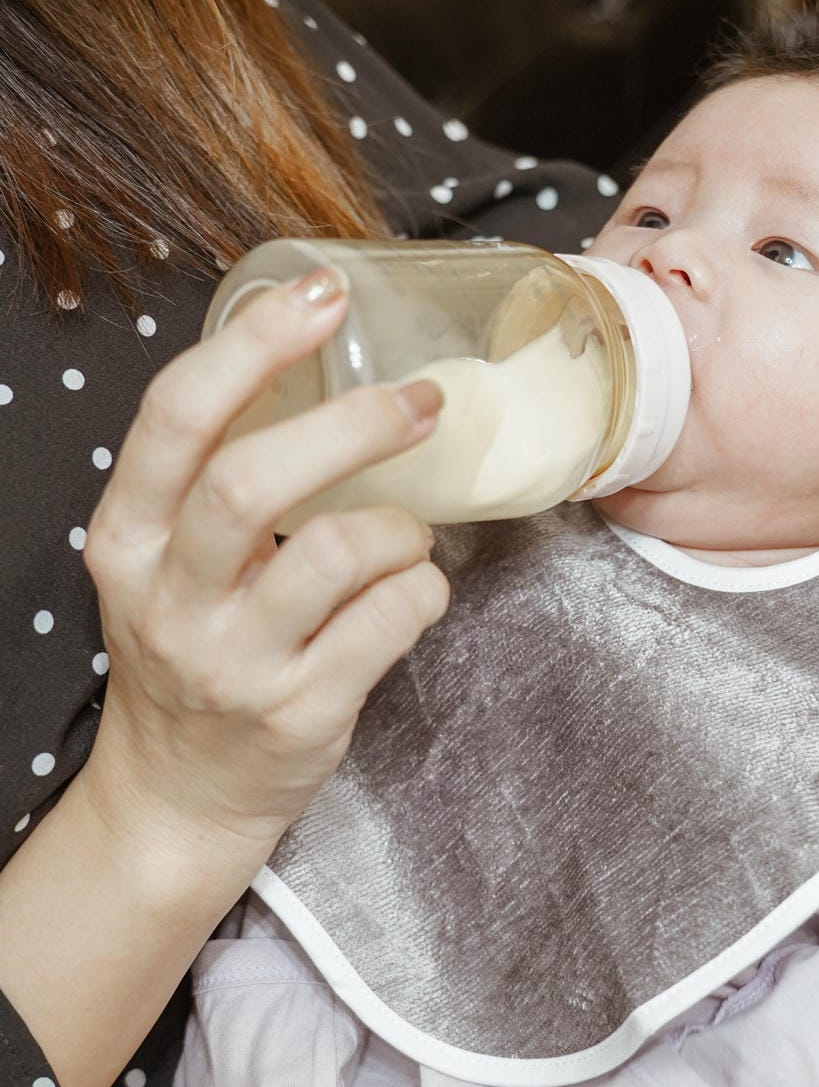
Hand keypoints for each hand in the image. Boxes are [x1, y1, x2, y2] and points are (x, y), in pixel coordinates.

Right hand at [80, 266, 449, 851]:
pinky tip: (412, 590)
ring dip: (402, 526)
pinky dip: (425, 587)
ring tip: (406, 534)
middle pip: (255, 481)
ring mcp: (233, 662)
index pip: (176, 416)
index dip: (255, 343)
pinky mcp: (300, 711)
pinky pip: (393, 619)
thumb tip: (332, 368)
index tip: (325, 293)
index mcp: (126, 536)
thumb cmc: (193, 645)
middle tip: (422, 401)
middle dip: (356, 424)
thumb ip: (219, 477)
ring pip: (341, 552)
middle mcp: (168, 598)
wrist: (178, 794)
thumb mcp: (167, 560)